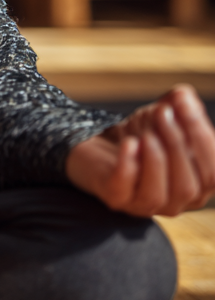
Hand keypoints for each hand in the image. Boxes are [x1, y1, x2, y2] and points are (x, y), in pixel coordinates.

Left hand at [66, 84, 214, 216]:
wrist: (97, 147)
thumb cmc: (139, 136)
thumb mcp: (162, 117)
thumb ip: (178, 106)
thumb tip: (184, 95)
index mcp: (197, 186)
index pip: (213, 174)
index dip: (201, 137)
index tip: (184, 103)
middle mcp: (175, 202)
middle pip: (189, 186)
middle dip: (177, 144)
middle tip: (162, 113)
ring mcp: (144, 204)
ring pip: (158, 194)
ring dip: (156, 160)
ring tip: (147, 133)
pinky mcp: (115, 197)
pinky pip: (124, 189)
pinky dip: (128, 167)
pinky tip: (129, 144)